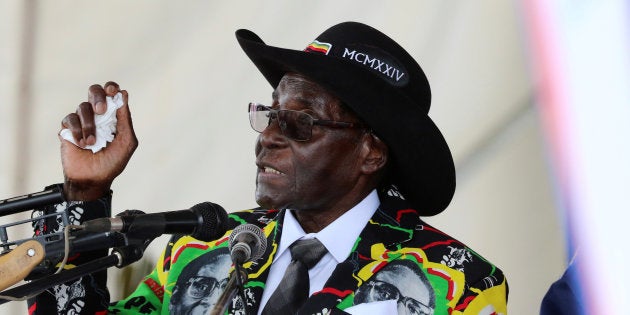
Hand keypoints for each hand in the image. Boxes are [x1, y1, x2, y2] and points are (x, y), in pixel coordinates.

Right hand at [59, 82, 137, 200]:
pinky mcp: (67, 129)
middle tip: (101, 110)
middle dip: (98, 97)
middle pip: (94, 91)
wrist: (93, 179)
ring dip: (89, 125)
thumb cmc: (112, 162)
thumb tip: (124, 94)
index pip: (111, 93)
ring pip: (81, 107)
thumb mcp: (126, 142)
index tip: (112, 91)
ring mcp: (81, 121)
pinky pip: (69, 120)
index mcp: (114, 116)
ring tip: (92, 142)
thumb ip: (125, 119)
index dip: (111, 87)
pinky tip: (81, 144)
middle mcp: (97, 115)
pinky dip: (77, 131)